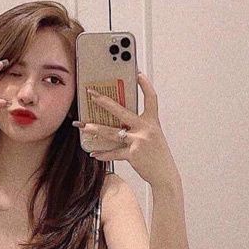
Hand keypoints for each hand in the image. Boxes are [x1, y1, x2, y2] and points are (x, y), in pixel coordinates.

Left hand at [72, 71, 179, 187]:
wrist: (165, 175)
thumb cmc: (158, 156)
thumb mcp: (153, 137)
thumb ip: (139, 128)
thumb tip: (121, 123)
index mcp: (152, 122)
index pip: (151, 98)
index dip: (145, 85)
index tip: (138, 73)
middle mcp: (146, 129)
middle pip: (122, 111)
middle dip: (105, 102)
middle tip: (92, 94)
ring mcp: (139, 141)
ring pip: (112, 132)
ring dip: (96, 129)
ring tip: (84, 126)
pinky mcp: (133, 154)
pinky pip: (114, 153)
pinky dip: (103, 154)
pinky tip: (94, 154)